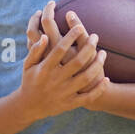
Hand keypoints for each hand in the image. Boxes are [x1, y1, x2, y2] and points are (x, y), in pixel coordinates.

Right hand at [20, 2, 108, 117]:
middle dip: (89, 47)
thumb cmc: (29, 81)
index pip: (60, 49)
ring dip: (97, 65)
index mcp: (45, 69)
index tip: (79, 26)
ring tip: (103, 53)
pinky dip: (99, 89)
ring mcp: (64, 93)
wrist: (29, 107)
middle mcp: (56, 80)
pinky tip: (107, 79)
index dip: (71, 36)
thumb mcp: (28, 65)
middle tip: (95, 36)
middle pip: (77, 61)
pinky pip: (88, 97)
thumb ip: (35, 50)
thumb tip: (44, 35)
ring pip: (86, 77)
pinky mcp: (70, 104)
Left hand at [27, 0, 87, 65]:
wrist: (79, 92)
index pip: (46, 22)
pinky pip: (33, 47)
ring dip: (35, 25)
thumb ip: (79, 33)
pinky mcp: (41, 64)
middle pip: (33, 29)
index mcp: (56, 48)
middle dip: (38, 15)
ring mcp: (41, 60)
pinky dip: (36, 36)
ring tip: (42, 17)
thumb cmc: (86, 70)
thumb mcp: (87, 52)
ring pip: (31, 39)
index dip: (48, 10)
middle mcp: (45, 54)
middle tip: (46, 6)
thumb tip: (69, 13)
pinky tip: (44, 31)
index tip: (52, 3)